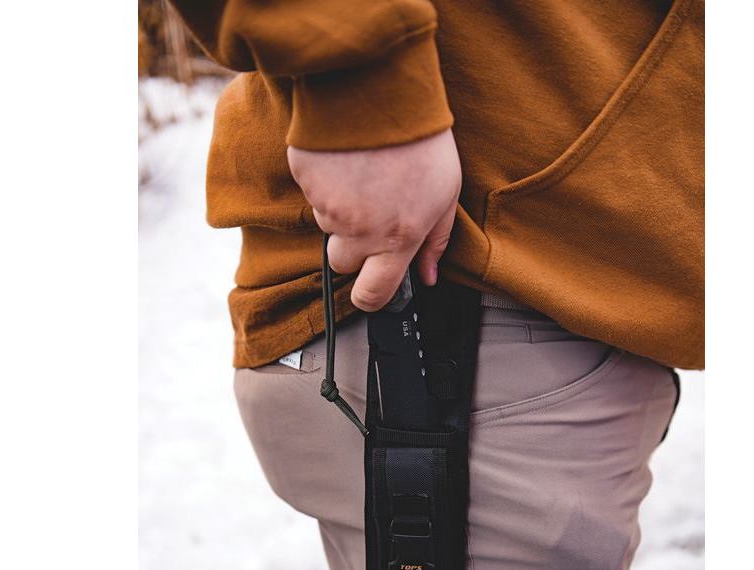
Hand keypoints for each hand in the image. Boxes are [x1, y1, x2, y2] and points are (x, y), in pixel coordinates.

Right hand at [287, 129, 461, 310]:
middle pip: (342, 263)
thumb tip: (428, 276)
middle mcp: (360, 231)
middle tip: (371, 214)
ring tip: (364, 175)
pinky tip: (347, 160)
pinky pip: (311, 193)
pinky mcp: (306, 181)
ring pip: (328, 226)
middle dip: (353, 248)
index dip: (371, 298)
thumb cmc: (420, 140)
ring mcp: (328, 207)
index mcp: (397, 239)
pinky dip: (325, 182)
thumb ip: (436, 241)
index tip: (371, 290)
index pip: (373, 295)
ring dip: (341, 210)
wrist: (380, 88)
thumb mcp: (446, 194)